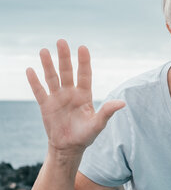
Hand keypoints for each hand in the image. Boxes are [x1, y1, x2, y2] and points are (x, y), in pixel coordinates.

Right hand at [26, 39, 124, 155]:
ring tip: (43, 51)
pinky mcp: (46, 105)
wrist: (69, 147)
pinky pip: (39, 91)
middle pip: (67, 71)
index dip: (83, 61)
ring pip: (52, 78)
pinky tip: (30, 70)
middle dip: (64, 57)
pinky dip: (34, 82)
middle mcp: (71, 93)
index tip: (82, 48)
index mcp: (84, 95)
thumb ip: (107, 112)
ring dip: (47, 65)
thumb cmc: (86, 136)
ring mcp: (57, 98)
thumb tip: (122, 103)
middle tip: (61, 41)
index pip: (84, 74)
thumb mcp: (98, 124)